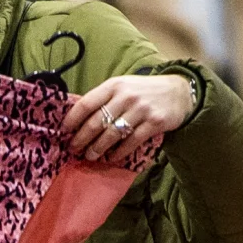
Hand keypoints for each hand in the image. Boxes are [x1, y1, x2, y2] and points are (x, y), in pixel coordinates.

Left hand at [63, 72, 193, 168]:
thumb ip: (105, 98)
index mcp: (114, 85)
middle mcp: (126, 96)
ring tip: (90, 156)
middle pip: (96, 122)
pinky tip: (112, 157)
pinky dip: (119, 152)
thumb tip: (80, 118)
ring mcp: (140, 109)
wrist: (178, 92)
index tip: (64, 131)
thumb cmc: (144, 91)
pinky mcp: (153, 123)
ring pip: (112, 134)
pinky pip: (131, 141)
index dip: (73, 119)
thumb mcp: (123, 86)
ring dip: (98, 148)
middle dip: (82, 138)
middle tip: (74, 148)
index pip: (87, 103)